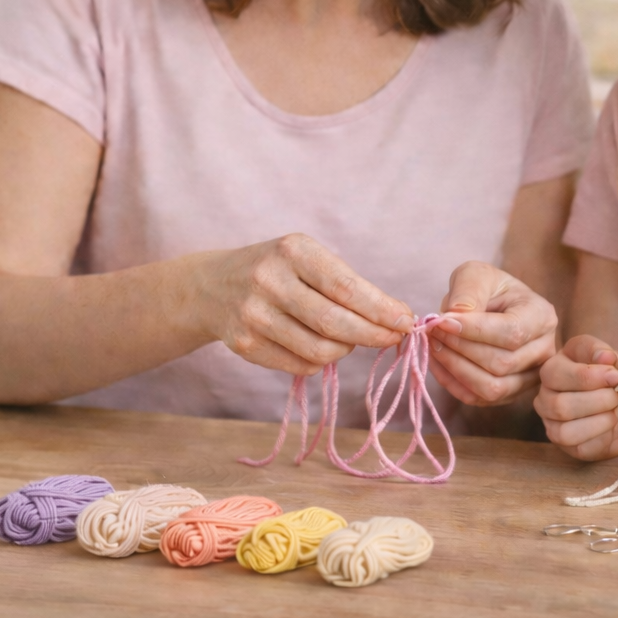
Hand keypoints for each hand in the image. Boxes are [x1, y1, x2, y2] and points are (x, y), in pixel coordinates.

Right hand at [199, 234, 411, 376]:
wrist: (211, 286)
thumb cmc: (276, 270)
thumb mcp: (305, 258)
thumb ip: (344, 284)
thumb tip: (396, 319)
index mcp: (292, 251)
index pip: (345, 287)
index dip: (380, 309)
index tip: (406, 321)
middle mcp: (269, 281)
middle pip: (335, 323)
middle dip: (373, 335)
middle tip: (395, 338)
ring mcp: (254, 316)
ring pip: (320, 351)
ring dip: (346, 349)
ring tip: (349, 337)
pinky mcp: (245, 345)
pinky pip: (301, 366)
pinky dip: (319, 361)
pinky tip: (318, 344)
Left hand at [427, 262, 557, 405]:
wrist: (490, 306)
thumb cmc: (486, 288)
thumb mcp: (476, 274)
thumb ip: (468, 289)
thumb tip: (456, 316)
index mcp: (542, 316)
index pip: (511, 332)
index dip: (474, 331)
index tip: (442, 321)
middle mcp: (544, 351)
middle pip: (501, 364)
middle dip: (459, 349)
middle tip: (431, 331)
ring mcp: (529, 377)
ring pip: (492, 388)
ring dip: (455, 368)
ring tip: (433, 345)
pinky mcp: (509, 394)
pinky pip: (479, 399)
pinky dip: (452, 383)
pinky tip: (436, 361)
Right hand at [533, 334, 617, 460]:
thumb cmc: (608, 375)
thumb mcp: (606, 356)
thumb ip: (603, 352)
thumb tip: (606, 357)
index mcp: (551, 370)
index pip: (558, 374)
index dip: (590, 376)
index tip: (617, 376)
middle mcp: (544, 397)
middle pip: (560, 405)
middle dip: (597, 401)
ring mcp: (551, 423)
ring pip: (565, 430)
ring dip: (599, 421)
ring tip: (617, 411)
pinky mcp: (565, 444)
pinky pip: (578, 446)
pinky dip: (601, 436)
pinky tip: (613, 424)